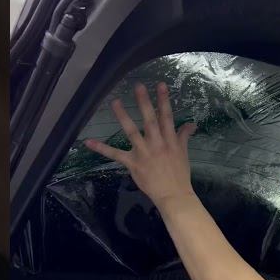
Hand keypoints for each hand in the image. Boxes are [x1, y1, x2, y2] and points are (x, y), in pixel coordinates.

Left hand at [85, 82, 197, 204]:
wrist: (173, 194)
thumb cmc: (179, 174)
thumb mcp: (183, 153)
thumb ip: (183, 136)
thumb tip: (191, 124)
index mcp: (170, 140)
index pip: (167, 116)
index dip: (164, 100)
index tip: (160, 85)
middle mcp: (157, 144)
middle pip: (150, 120)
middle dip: (144, 103)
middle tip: (138, 86)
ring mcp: (144, 153)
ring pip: (132, 132)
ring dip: (123, 117)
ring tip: (115, 102)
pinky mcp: (133, 163)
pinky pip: (115, 154)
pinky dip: (102, 148)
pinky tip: (89, 142)